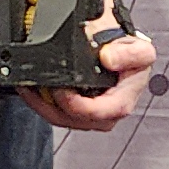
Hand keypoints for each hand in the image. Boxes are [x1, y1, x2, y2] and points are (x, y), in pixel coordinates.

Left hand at [21, 30, 158, 131]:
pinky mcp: (78, 114)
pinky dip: (40, 102)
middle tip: (40, 84)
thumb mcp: (139, 49)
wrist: (121, 52)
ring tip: (30, 85)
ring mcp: (92, 116)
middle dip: (53, 104)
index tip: (61, 89)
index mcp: (123, 102)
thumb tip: (109, 58)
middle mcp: (108, 115)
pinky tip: (32, 89)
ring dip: (42, 103)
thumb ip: (128, 53)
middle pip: (75, 119)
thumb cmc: (129, 54)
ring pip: (61, 119)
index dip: (76, 104)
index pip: (98, 113)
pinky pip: (55, 114)